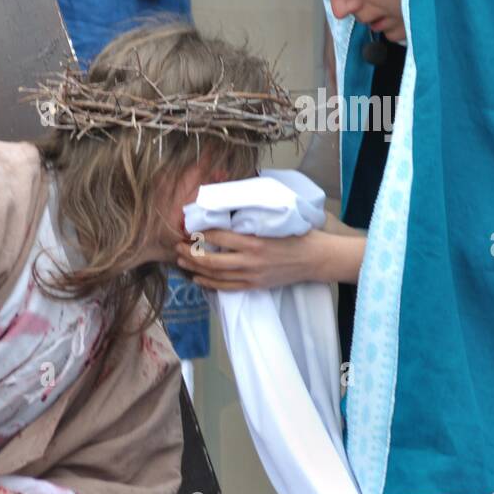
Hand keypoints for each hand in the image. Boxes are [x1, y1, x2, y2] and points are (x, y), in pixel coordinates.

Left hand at [176, 227, 364, 288]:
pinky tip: (198, 278)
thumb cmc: (298, 234)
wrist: (315, 258)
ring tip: (181, 260)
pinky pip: (226, 287)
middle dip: (190, 252)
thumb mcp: (274, 220)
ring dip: (195, 268)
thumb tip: (229, 206)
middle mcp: (250, 260)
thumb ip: (251, 216)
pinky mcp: (254, 285)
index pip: (218, 237)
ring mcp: (251, 275)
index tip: (189, 227)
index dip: (200, 232)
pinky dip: (209, 283)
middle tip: (177, 245)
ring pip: (215, 275)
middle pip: (210, 260)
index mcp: (254, 241)